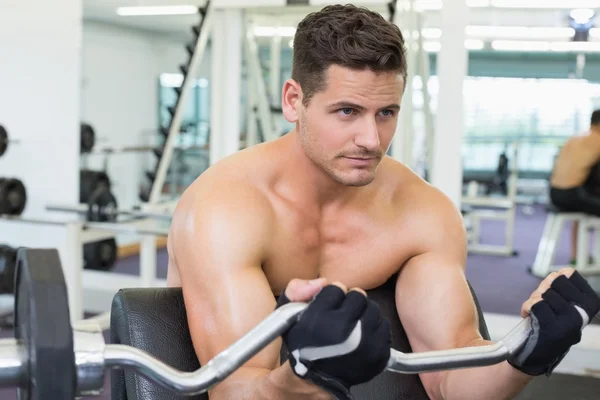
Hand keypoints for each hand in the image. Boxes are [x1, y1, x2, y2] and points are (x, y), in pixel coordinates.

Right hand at [277, 281, 390, 399]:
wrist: (317, 378)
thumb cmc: (303, 344)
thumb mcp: (288, 315)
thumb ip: (297, 290)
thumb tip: (322, 281)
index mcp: (320, 320)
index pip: (336, 288)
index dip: (331, 295)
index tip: (328, 305)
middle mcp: (344, 332)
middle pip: (358, 296)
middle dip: (350, 302)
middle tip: (343, 313)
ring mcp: (365, 344)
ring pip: (373, 309)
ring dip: (363, 313)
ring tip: (353, 323)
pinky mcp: (379, 353)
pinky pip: (384, 326)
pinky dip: (374, 328)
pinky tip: (363, 334)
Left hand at [509, 268, 599, 375]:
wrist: (536, 355)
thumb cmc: (548, 323)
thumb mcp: (559, 301)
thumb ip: (560, 285)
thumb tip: (562, 272)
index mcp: (590, 303)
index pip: (570, 274)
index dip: (554, 280)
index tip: (553, 294)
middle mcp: (584, 313)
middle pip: (556, 281)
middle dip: (542, 289)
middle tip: (541, 303)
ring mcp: (570, 322)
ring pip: (544, 294)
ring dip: (533, 301)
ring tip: (536, 314)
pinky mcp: (553, 329)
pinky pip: (535, 305)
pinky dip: (527, 309)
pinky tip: (529, 318)